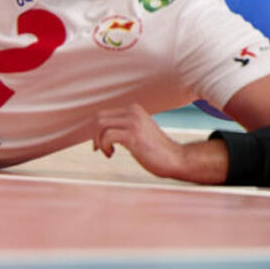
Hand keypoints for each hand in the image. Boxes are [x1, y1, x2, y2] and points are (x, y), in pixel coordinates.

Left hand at [93, 104, 227, 183]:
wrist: (175, 159)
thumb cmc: (156, 150)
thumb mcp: (139, 132)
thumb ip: (124, 127)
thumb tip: (98, 132)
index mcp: (134, 109)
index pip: (103, 113)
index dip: (96, 130)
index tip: (101, 144)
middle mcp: (133, 112)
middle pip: (98, 117)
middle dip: (94, 135)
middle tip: (101, 149)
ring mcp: (134, 122)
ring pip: (99, 125)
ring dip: (98, 141)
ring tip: (108, 152)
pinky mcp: (133, 135)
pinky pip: (107, 136)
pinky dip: (105, 147)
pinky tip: (112, 154)